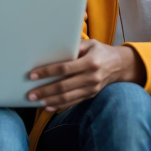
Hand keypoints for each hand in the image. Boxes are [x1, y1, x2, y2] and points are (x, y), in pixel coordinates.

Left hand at [27, 40, 145, 111]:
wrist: (120, 66)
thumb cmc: (101, 51)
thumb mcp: (91, 44)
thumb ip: (75, 46)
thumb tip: (55, 47)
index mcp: (90, 62)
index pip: (64, 69)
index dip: (47, 72)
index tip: (33, 75)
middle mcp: (91, 77)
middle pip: (64, 86)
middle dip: (45, 90)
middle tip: (30, 93)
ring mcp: (91, 89)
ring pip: (67, 97)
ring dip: (50, 100)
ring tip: (36, 100)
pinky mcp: (90, 95)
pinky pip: (73, 102)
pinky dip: (60, 106)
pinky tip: (48, 106)